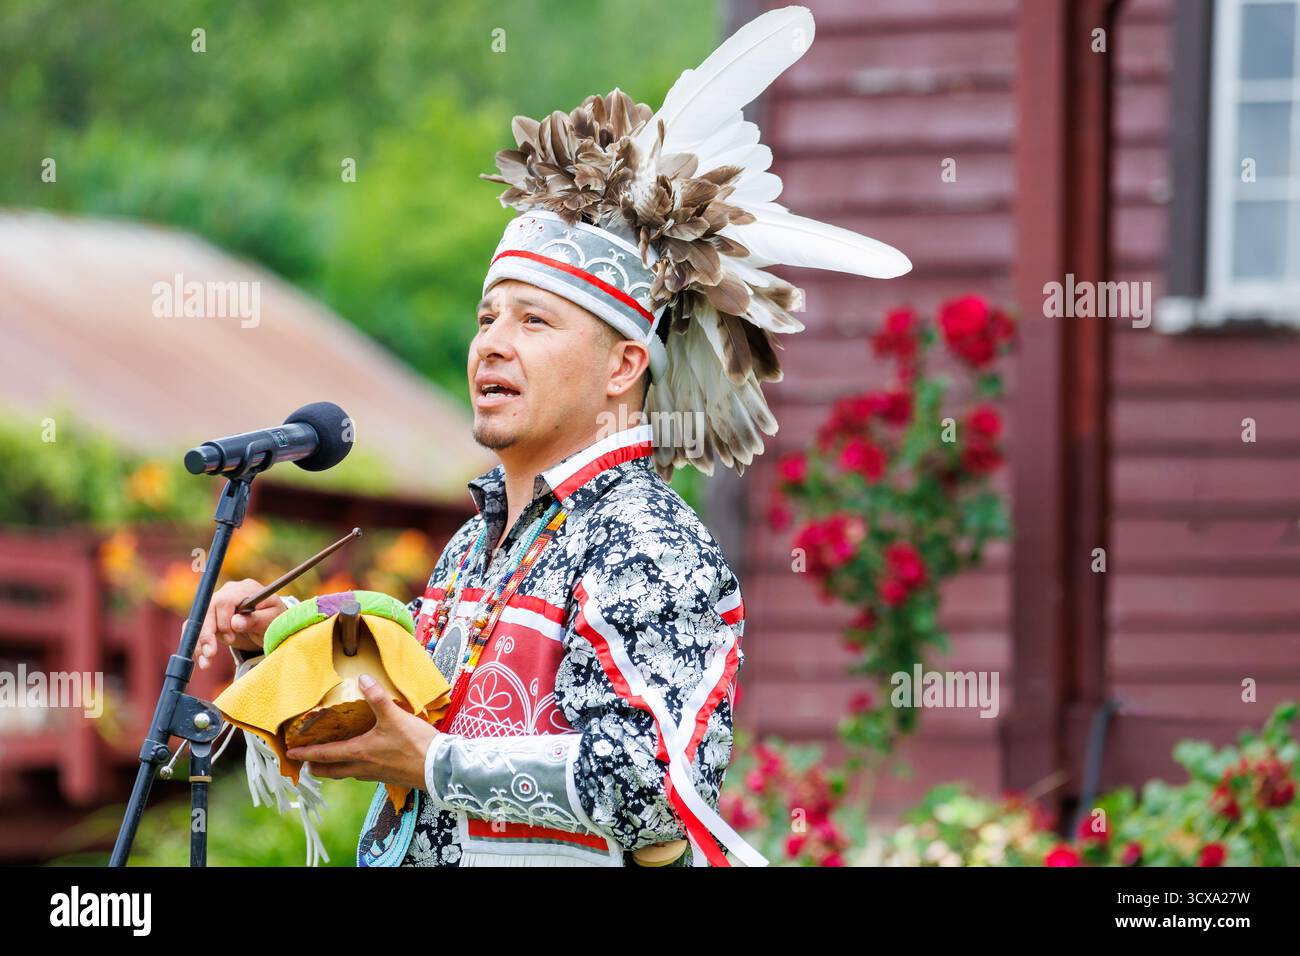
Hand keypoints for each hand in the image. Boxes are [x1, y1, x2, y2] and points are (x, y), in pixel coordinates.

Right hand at [196, 579, 288, 669]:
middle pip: (207, 610)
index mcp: (244, 589)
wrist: (269, 624)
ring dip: (199, 643)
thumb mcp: (271, 620)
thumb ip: (255, 620)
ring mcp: (216, 604)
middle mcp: (227, 593)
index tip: (231, 639)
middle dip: (206, 634)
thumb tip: (235, 622)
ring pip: (199, 620)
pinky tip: (202, 660)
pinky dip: (196, 644)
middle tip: (210, 655)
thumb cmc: (273, 620)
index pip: (225, 601)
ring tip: (206, 663)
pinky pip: (196, 627)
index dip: (223, 621)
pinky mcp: (210, 616)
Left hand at [285, 674, 438, 791]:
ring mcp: (375, 774)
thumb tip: (363, 679)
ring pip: (347, 773)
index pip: (325, 755)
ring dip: (334, 768)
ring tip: (330, 760)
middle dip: (317, 767)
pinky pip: (362, 773)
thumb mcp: (395, 717)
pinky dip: (353, 768)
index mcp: (359, 752)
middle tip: (306, 763)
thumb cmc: (415, 744)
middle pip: (332, 771)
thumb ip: (377, 697)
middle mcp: (363, 767)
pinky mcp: (388, 776)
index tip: (291, 754)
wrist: (438, 769)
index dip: (306, 754)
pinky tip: (362, 759)